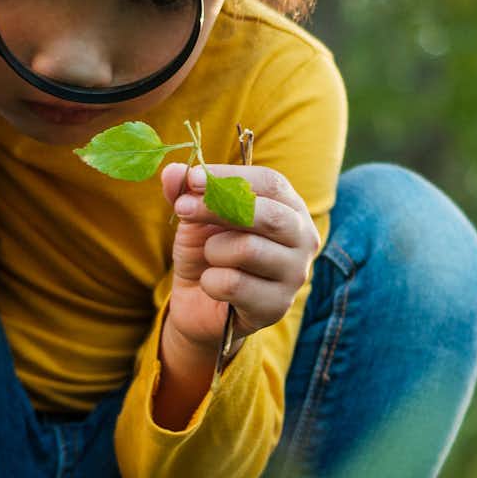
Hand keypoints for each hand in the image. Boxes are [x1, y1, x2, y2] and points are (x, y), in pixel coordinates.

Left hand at [157, 159, 319, 360]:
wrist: (200, 304)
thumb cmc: (208, 252)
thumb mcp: (195, 216)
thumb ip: (186, 191)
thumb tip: (173, 172)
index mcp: (290, 208)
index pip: (270, 182)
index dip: (230, 177)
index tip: (192, 178)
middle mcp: (303, 238)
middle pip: (267, 214)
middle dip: (217, 208)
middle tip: (182, 209)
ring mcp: (295, 275)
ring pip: (248, 249)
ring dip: (213, 250)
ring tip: (210, 257)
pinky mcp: (277, 306)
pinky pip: (233, 284)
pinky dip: (209, 281)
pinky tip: (212, 285)